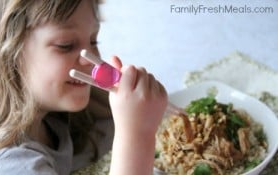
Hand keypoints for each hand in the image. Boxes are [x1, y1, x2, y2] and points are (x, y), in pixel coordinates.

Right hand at [108, 56, 167, 174]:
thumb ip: (114, 75)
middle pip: (142, 70)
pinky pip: (158, 83)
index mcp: (126, 94)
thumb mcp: (115, 95)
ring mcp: (155, 97)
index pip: (130, 69)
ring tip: (139, 93)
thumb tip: (114, 56)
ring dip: (144, 81)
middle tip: (133, 83)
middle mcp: (142, 95)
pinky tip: (147, 98)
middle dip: (136, 74)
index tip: (125, 75)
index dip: (127, 71)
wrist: (137, 133)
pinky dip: (152, 87)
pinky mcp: (164, 99)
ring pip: (150, 76)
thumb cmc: (122, 113)